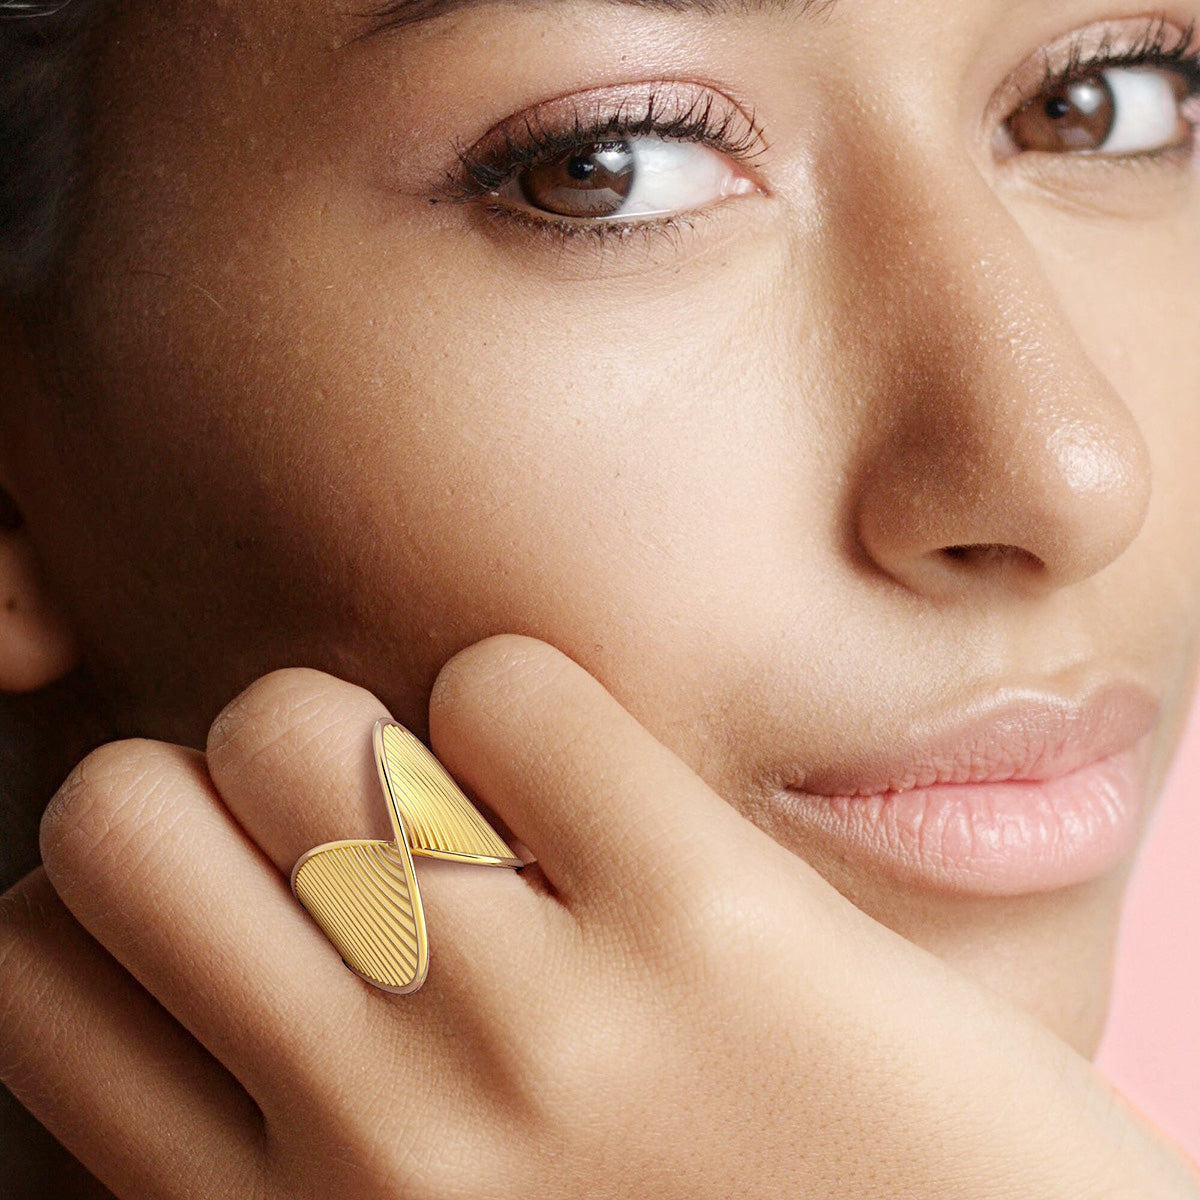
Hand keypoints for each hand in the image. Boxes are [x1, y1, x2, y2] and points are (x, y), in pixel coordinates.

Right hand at [1, 635, 1195, 1198]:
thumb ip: (310, 1161)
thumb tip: (235, 984)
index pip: (35, 976)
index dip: (106, 903)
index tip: (223, 901)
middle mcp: (381, 1130)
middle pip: (117, 812)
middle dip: (208, 784)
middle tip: (341, 830)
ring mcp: (544, 1022)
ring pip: (291, 730)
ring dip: (364, 731)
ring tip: (472, 800)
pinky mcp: (712, 922)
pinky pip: (515, 695)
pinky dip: (531, 709)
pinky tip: (595, 788)